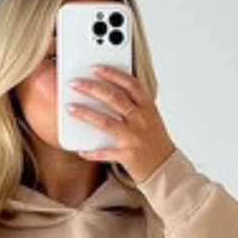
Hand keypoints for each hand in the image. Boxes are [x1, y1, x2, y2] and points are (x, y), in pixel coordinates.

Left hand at [65, 64, 175, 182]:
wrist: (166, 168)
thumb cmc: (155, 142)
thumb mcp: (151, 118)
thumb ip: (135, 105)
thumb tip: (108, 93)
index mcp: (147, 108)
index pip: (130, 84)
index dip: (112, 74)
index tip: (95, 68)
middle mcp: (141, 120)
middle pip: (114, 98)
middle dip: (92, 88)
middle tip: (75, 83)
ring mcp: (134, 138)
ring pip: (105, 122)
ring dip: (85, 114)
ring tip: (70, 108)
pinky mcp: (128, 156)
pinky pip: (105, 152)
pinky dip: (92, 152)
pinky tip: (80, 150)